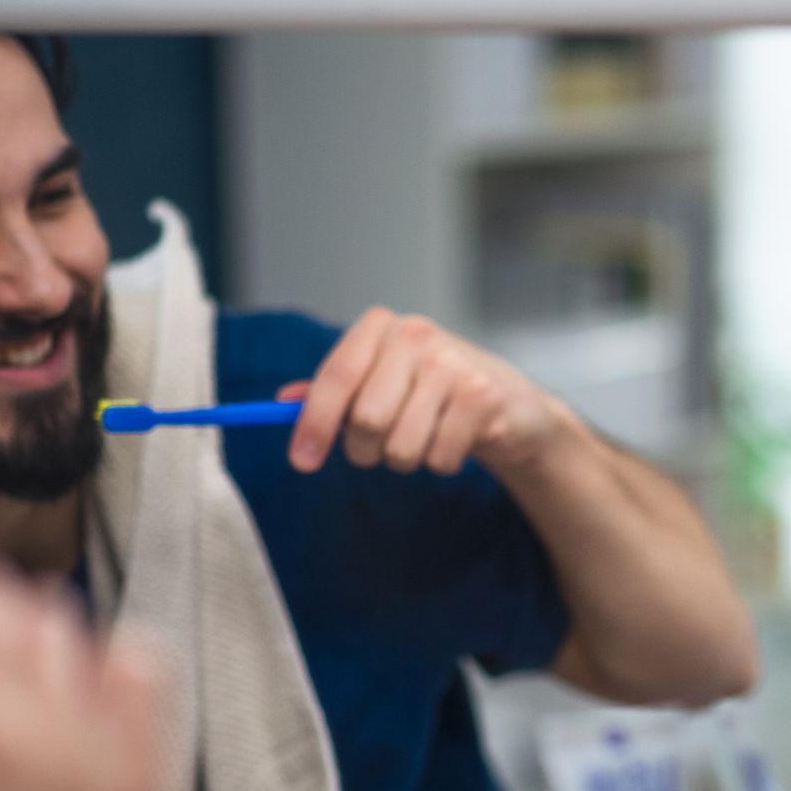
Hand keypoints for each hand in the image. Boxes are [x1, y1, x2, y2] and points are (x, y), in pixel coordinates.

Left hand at [281, 306, 572, 477]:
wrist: (508, 403)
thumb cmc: (432, 392)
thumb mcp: (381, 381)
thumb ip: (334, 391)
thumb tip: (282, 402)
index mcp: (382, 327)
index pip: (336, 377)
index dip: (313, 423)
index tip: (302, 462)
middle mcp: (416, 335)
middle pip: (365, 420)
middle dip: (367, 450)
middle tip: (380, 448)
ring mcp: (453, 364)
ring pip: (401, 446)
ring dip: (406, 460)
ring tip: (424, 439)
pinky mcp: (483, 396)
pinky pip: (438, 457)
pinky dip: (441, 463)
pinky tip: (455, 441)